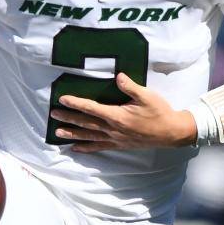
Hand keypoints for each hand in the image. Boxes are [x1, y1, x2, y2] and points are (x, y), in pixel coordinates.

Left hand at [50, 72, 196, 152]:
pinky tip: (76, 148)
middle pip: (86, 123)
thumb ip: (130, 86)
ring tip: (57, 133)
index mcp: (117, 115)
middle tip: (52, 115)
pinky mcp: (119, 144)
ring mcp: (115, 138)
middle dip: (69, 118)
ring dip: (73, 133)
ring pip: (89, 136)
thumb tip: (118, 76)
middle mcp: (113, 129)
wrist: (171, 132)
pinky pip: (99, 147)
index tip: (62, 99)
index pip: (92, 108)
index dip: (76, 103)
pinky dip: (86, 147)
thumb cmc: (159, 111)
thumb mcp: (147, 96)